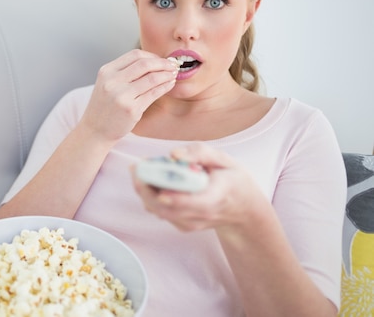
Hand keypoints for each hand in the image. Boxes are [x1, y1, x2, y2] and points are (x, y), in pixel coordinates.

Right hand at [79, 49, 178, 141]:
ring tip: (173, 75)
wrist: (94, 130)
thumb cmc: (104, 107)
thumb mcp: (107, 84)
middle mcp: (113, 81)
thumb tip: (153, 62)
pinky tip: (169, 85)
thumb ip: (124, 72)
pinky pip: (154, 93)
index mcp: (106, 71)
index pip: (134, 55)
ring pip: (152, 78)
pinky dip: (165, 87)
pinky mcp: (132, 109)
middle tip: (172, 65)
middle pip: (144, 64)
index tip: (161, 60)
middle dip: (162, 63)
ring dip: (166, 75)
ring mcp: (122, 96)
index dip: (152, 56)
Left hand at [132, 142, 262, 232]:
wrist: (242, 208)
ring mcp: (191, 223)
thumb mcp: (224, 159)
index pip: (194, 203)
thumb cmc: (232, 180)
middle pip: (168, 209)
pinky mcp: (181, 225)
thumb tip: (173, 155)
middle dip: (147, 189)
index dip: (175, 198)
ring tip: (139, 168)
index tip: (159, 189)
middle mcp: (202, 215)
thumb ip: (199, 153)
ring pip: (159, 211)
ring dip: (144, 190)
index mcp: (216, 197)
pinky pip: (159, 211)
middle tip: (136, 167)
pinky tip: (148, 178)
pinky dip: (149, 195)